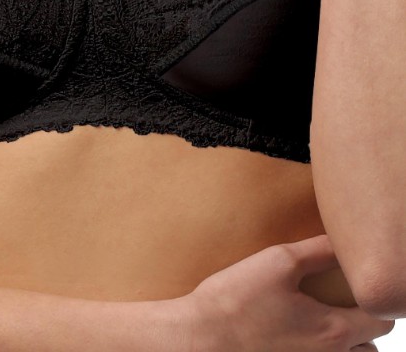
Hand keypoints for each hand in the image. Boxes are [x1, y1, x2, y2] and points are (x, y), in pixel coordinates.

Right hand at [170, 234, 394, 351]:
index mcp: (333, 331)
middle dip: (364, 324)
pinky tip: (298, 330)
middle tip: (343, 299)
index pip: (382, 321)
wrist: (201, 337)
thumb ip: (318, 251)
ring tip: (322, 316)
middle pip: (370, 347)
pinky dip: (318, 348)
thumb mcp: (279, 261)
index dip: (377, 298)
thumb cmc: (237, 300)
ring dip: (346, 341)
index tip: (360, 282)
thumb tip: (341, 241)